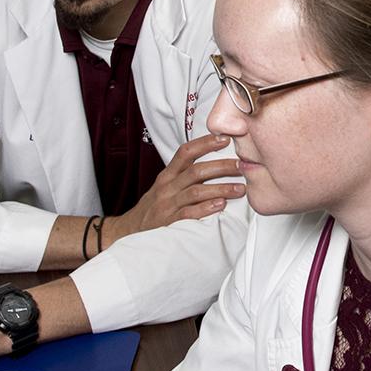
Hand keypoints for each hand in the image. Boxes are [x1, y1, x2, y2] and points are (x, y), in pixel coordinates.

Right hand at [113, 132, 245, 238]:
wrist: (128, 231)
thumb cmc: (153, 208)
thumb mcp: (165, 187)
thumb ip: (184, 176)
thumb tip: (215, 165)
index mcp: (167, 176)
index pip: (186, 153)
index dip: (205, 144)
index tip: (225, 139)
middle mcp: (167, 187)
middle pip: (196, 171)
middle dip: (221, 167)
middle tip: (241, 166)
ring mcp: (167, 205)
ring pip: (196, 191)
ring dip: (220, 188)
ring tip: (239, 188)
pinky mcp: (168, 223)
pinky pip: (188, 213)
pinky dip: (205, 209)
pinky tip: (220, 206)